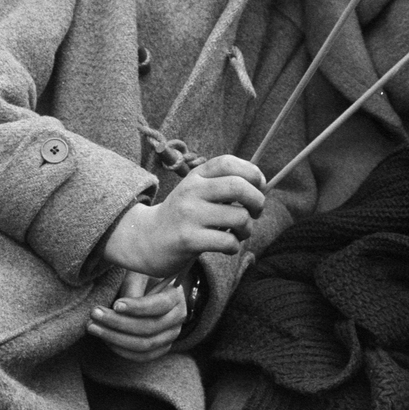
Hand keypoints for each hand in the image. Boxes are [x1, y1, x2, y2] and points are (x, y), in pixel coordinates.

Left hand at [87, 271, 187, 362]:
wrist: (153, 291)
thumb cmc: (144, 278)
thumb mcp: (139, 274)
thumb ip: (133, 287)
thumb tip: (119, 307)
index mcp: (176, 296)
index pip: (159, 305)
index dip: (136, 307)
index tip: (115, 304)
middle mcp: (178, 318)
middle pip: (149, 327)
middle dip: (118, 323)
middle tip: (95, 314)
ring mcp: (171, 336)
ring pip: (144, 345)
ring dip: (115, 338)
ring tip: (93, 327)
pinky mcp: (161, 348)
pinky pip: (141, 356)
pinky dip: (121, 350)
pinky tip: (105, 339)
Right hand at [101, 156, 265, 278]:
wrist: (146, 240)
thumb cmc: (183, 216)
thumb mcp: (197, 192)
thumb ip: (223, 185)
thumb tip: (262, 186)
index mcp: (196, 176)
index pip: (228, 162)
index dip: (252, 172)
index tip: (259, 185)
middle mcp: (192, 191)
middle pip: (238, 186)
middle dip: (258, 200)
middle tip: (256, 212)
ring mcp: (189, 215)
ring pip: (239, 217)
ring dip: (248, 228)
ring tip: (239, 232)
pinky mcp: (188, 239)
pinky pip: (228, 241)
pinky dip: (234, 246)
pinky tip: (227, 246)